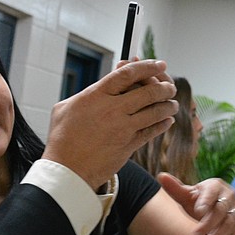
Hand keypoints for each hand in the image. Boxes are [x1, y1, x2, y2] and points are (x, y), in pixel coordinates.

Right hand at [43, 60, 176, 189]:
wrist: (66, 170)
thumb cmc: (61, 139)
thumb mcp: (64, 108)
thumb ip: (85, 94)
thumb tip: (100, 87)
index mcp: (96, 95)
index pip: (128, 73)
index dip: (147, 66)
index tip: (159, 64)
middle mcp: (112, 109)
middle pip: (148, 91)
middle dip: (164, 87)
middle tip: (170, 87)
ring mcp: (123, 128)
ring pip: (155, 111)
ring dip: (168, 105)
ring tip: (172, 104)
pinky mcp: (129, 145)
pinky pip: (152, 131)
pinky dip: (163, 124)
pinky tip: (167, 121)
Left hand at [158, 174, 234, 234]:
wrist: (217, 211)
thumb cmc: (197, 202)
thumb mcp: (186, 196)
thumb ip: (175, 188)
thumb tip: (161, 176)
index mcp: (214, 185)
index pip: (211, 192)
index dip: (206, 201)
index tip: (198, 211)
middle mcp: (229, 194)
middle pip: (220, 210)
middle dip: (207, 225)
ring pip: (230, 222)